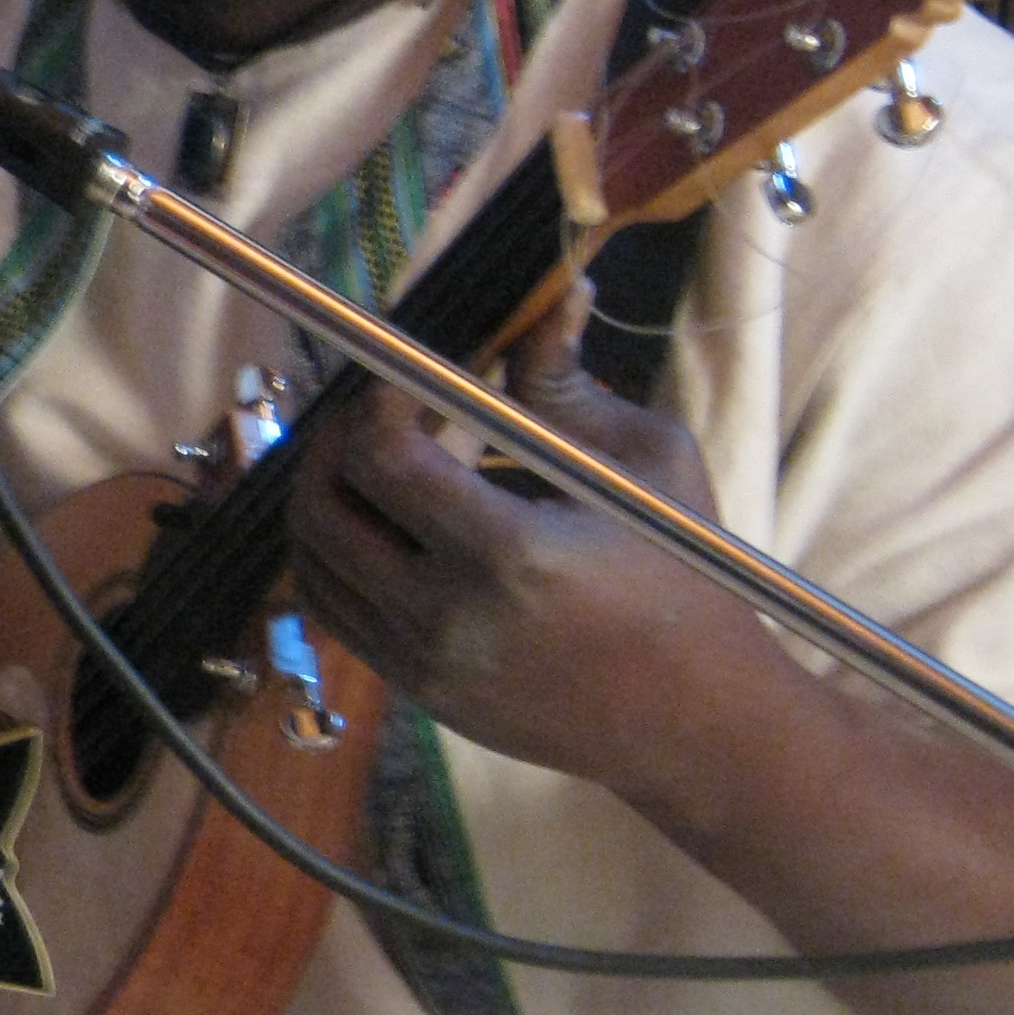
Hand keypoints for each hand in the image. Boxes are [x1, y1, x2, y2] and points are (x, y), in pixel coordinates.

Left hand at [282, 285, 789, 795]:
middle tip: (375, 407)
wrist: (701, 722)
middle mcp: (450, 617)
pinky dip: (335, 553)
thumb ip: (567, 380)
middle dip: (333, 440)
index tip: (403, 371)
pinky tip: (382, 518)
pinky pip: (333, 610)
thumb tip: (547, 292)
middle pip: (321, 508)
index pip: (381, 456)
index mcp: (511, 555)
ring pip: (311, 562)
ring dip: (325, 494)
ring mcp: (424, 664)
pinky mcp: (417, 692)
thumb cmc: (689, 576)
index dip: (375, 399)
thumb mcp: (647, 464)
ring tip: (379, 457)